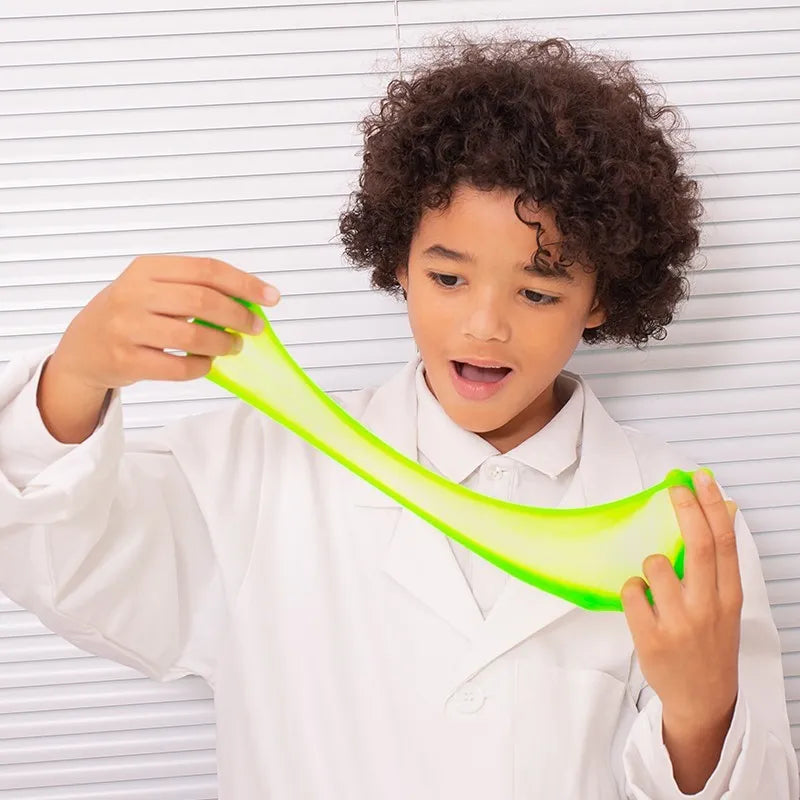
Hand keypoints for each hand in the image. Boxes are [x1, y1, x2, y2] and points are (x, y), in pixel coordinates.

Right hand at [49, 254, 280, 390]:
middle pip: (202, 301)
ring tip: (232, 346)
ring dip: (222, 344)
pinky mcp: (126, 361)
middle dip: (238, 316)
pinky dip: (201, 367)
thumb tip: (250, 300)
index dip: (244, 283)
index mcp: (146, 269)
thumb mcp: (154, 289)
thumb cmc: (130, 314)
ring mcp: (127, 329)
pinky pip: (178, 368)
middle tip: (254, 328)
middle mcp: (134, 295)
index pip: (206, 270)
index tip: (271, 297)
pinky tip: (206, 363)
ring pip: (192, 337)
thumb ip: (194, 289)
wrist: (83, 348)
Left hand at [621, 469, 741, 737]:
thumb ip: (720, 564)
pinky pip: (630, 591)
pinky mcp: (651, 637)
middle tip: (675, 486)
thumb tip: (724, 511)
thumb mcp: (725, 606)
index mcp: (729, 597)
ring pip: (655, 565)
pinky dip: (632, 590)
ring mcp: (679, 623)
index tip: (702, 479)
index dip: (712, 505)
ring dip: (650, 565)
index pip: (725, 542)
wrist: (703, 700)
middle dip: (686, 509)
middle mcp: (708, 607)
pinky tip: (642, 605)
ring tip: (655, 586)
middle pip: (699, 545)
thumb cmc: (710, 645)